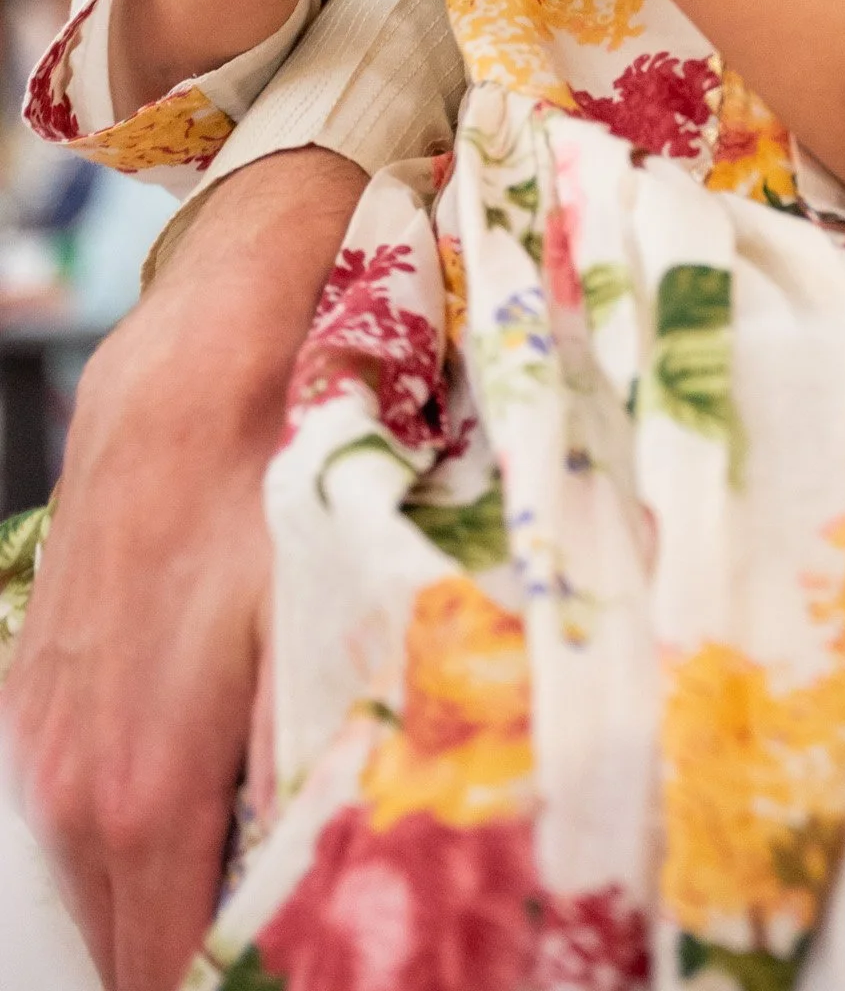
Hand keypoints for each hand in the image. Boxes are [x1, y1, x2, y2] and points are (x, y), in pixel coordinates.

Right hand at [1, 149, 364, 990]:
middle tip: (344, 928)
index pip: (174, 970)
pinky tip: (233, 802)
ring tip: (304, 884)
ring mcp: (47, 736)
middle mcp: (76, 781)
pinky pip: (88, 812)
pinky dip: (154, 833)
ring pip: (111, 883)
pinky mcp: (43, 689)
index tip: (346, 961)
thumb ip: (338, 743)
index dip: (261, 977)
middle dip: (236, 951)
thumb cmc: (292, 450)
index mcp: (146, 785)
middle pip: (137, 942)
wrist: (211, 327)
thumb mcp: (336, 599)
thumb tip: (391, 861)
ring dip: (192, 895)